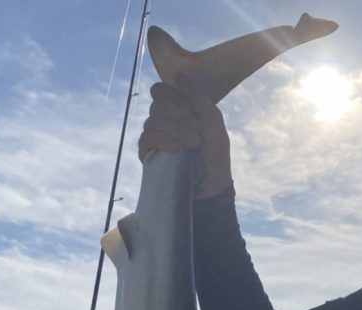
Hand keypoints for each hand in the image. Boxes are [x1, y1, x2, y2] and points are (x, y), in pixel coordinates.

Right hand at [138, 74, 232, 198]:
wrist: (212, 183)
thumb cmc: (214, 152)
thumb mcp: (212, 120)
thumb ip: (196, 95)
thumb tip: (177, 74)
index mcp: (177, 108)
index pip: (161, 89)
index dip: (175, 97)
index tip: (192, 110)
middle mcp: (163, 119)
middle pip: (158, 102)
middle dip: (181, 116)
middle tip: (198, 133)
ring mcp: (154, 135)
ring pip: (153, 119)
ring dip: (177, 130)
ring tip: (193, 145)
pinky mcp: (148, 152)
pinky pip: (147, 137)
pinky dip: (163, 140)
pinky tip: (176, 149)